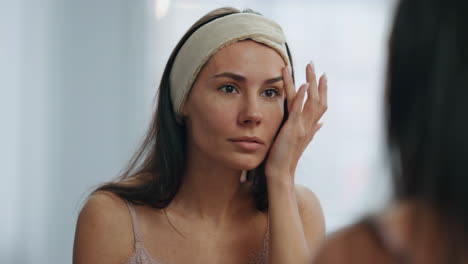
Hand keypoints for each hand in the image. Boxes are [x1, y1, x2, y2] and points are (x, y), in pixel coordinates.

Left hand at [264, 62, 327, 185]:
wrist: (281, 172)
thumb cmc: (286, 157)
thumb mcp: (299, 141)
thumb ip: (311, 130)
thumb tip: (321, 123)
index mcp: (309, 126)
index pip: (319, 105)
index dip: (323, 90)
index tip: (323, 76)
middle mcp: (308, 125)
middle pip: (318, 99)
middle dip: (317, 81)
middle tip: (314, 64)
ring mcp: (302, 126)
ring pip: (310, 100)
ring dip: (310, 82)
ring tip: (308, 67)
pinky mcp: (293, 129)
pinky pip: (299, 109)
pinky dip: (302, 96)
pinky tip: (304, 84)